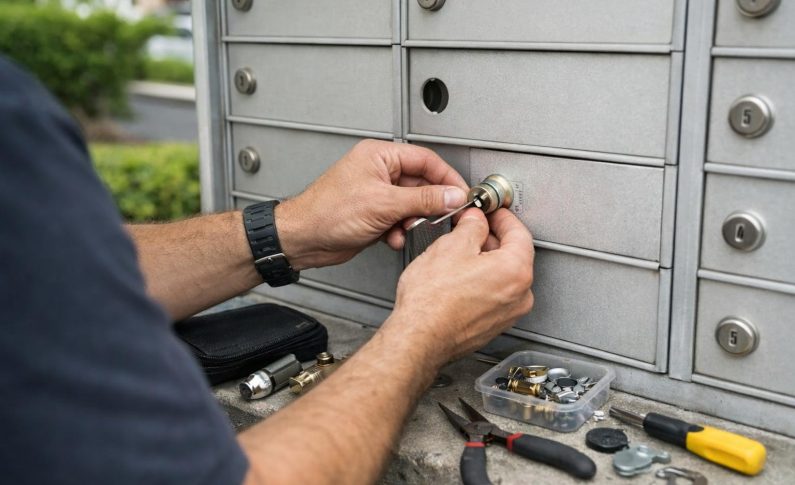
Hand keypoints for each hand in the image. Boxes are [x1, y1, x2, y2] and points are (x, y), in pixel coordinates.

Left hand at [275, 140, 467, 268]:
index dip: (447, 177)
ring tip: (407, 227)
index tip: (462, 194)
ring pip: (412, 205)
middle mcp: (379, 171)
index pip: (426, 160)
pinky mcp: (374, 214)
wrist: (303, 239)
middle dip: (429, 204)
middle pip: (421, 184)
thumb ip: (423, 199)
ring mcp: (376, 194)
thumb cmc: (327, 212)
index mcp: (380, 156)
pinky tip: (392, 237)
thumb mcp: (384, 203)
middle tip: (443, 215)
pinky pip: (399, 220)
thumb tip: (452, 195)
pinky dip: (400, 230)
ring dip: (413, 220)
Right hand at [385, 208, 534, 363]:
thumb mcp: (451, 246)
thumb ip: (471, 226)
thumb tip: (476, 220)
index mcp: (516, 271)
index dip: (501, 217)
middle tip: (470, 228)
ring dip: (485, 261)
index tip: (491, 211)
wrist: (418, 338)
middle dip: (491, 238)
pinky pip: (493, 295)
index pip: (519, 232)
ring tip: (458, 254)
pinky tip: (458, 279)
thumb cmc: (432, 301)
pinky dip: (480, 283)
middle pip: (513, 255)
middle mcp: (519, 295)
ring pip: (502, 277)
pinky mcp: (492, 326)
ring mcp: (507, 314)